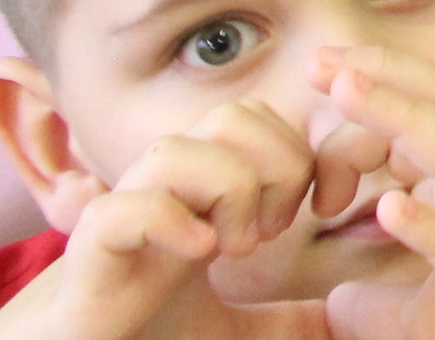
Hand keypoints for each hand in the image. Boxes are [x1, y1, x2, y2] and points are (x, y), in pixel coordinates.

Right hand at [0, 98, 348, 339]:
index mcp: (200, 185)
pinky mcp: (89, 247)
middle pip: (233, 116)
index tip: (311, 212)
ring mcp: (123, 208)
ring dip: (229, 190)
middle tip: (271, 230)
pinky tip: (200, 253)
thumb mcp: (237, 324)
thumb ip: (288, 317)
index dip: (299, 153)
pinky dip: (174, 223)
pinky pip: (128, 206)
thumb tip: (344, 320)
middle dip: (275, 165)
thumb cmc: (152, 331)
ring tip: (235, 248)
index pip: (262, 117)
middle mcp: (163, 184)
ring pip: (180, 149)